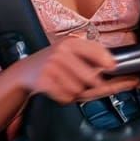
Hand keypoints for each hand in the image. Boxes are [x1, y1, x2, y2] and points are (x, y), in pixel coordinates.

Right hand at [17, 35, 139, 104]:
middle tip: (91, 84)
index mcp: (70, 43)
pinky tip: (58, 88)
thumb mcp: (68, 52)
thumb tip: (114, 66)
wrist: (24, 72)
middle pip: (90, 76)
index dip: (107, 60)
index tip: (113, 67)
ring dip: (75, 92)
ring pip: (78, 89)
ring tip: (66, 83)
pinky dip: (65, 97)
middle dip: (94, 85)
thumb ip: (89, 57)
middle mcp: (61, 52)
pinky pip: (66, 97)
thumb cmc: (52, 63)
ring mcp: (52, 66)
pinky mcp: (45, 81)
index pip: (95, 50)